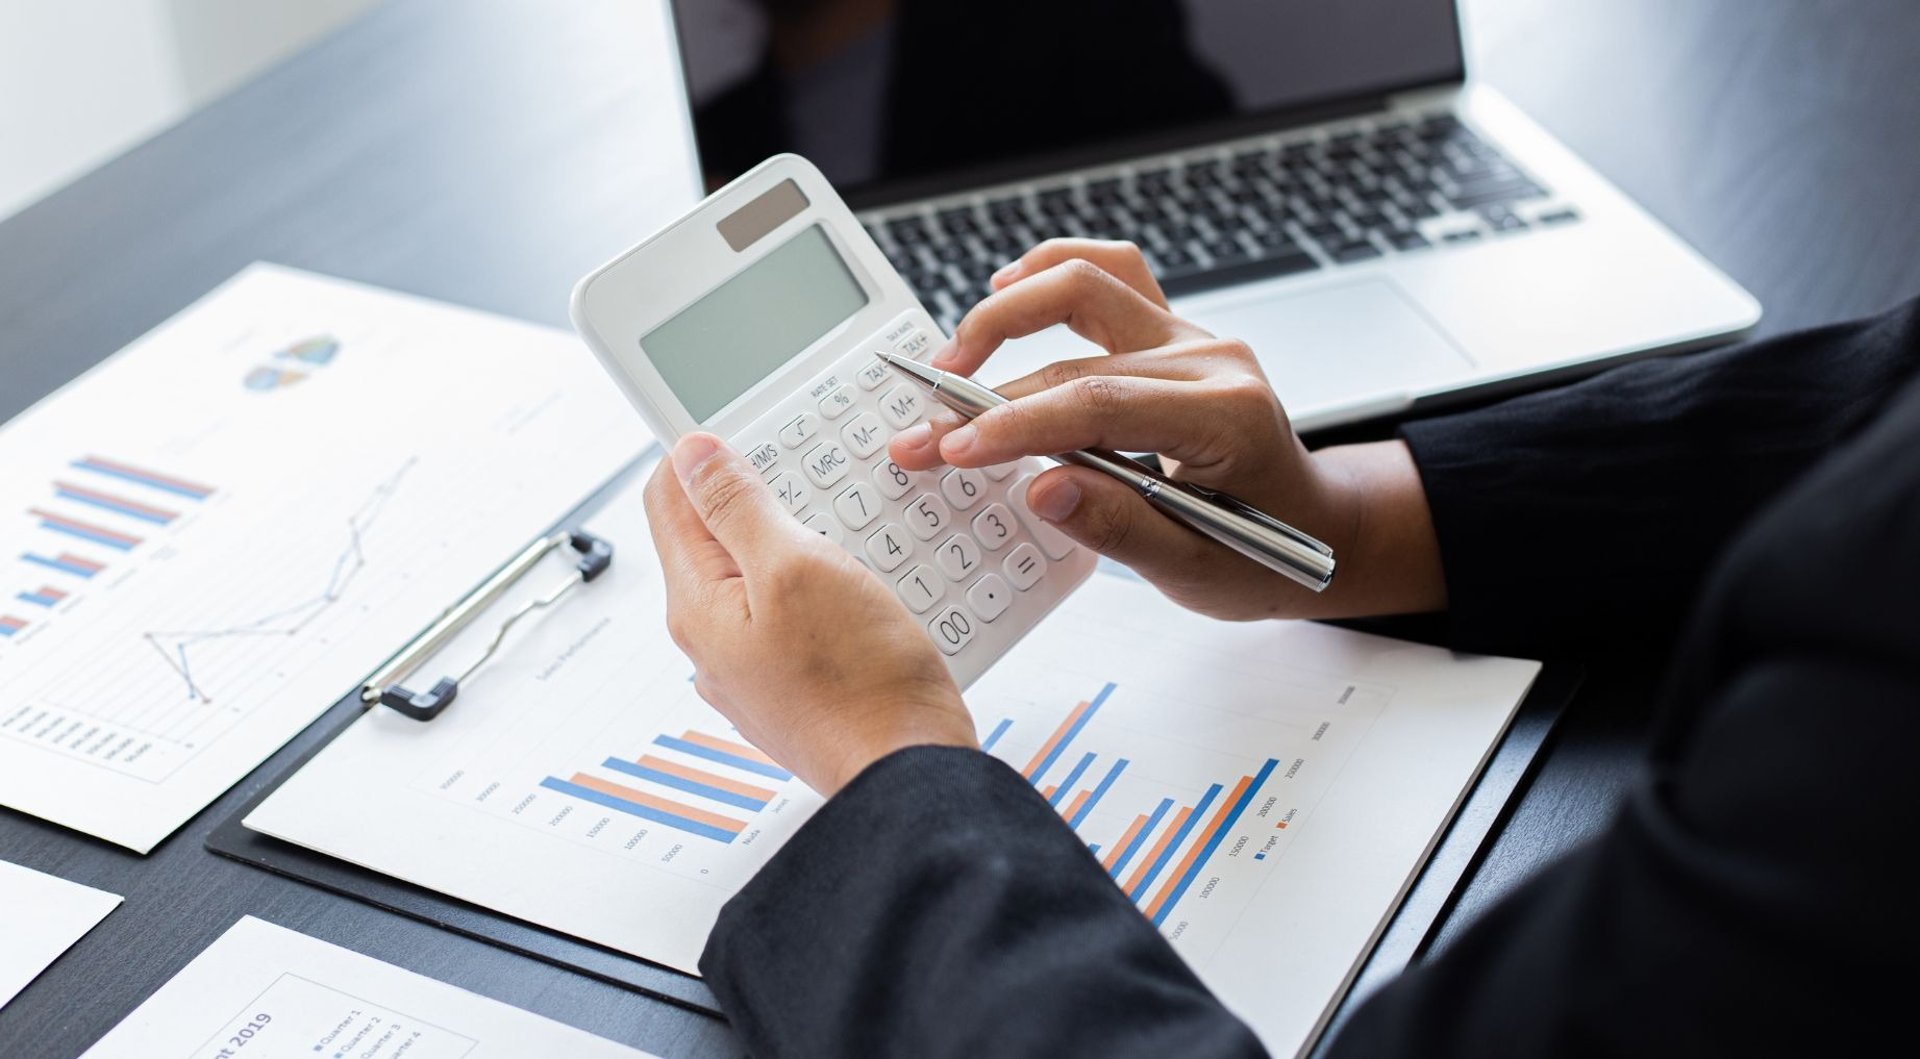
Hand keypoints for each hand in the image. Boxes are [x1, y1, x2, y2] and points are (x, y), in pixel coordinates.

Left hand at [644, 434, 974, 795]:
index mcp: (697, 607)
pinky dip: (823, 587)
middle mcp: (712, 642)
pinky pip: (795, 616)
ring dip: (798, 541)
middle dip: (760, 497)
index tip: (748, 428)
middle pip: (715, 537)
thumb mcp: (797, 566)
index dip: (702, 452)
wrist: (911, 772)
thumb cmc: (862, 682)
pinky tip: (863, 588)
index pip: (668, 499)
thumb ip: (739, 507)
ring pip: (760, 576)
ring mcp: (752, 670)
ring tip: (846, 533)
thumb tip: (694, 455)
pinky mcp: (795, 687)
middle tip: (812, 477)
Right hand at [890, 239, 1443, 620]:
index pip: (1100, 405)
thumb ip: (1119, 529)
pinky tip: (1004, 287)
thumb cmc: (1260, 553)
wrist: (1313, 527)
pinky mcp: (1170, 332)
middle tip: (924, 435)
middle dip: (986, 396)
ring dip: (1010, 312)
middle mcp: (1210, 360)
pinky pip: (1111, 273)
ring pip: (1088, 283)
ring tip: (950, 358)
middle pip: (1077, 353)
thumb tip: (1041, 488)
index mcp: (1227, 418)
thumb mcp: (1194, 571)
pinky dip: (1053, 271)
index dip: (1016, 426)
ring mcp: (1191, 336)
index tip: (953, 450)